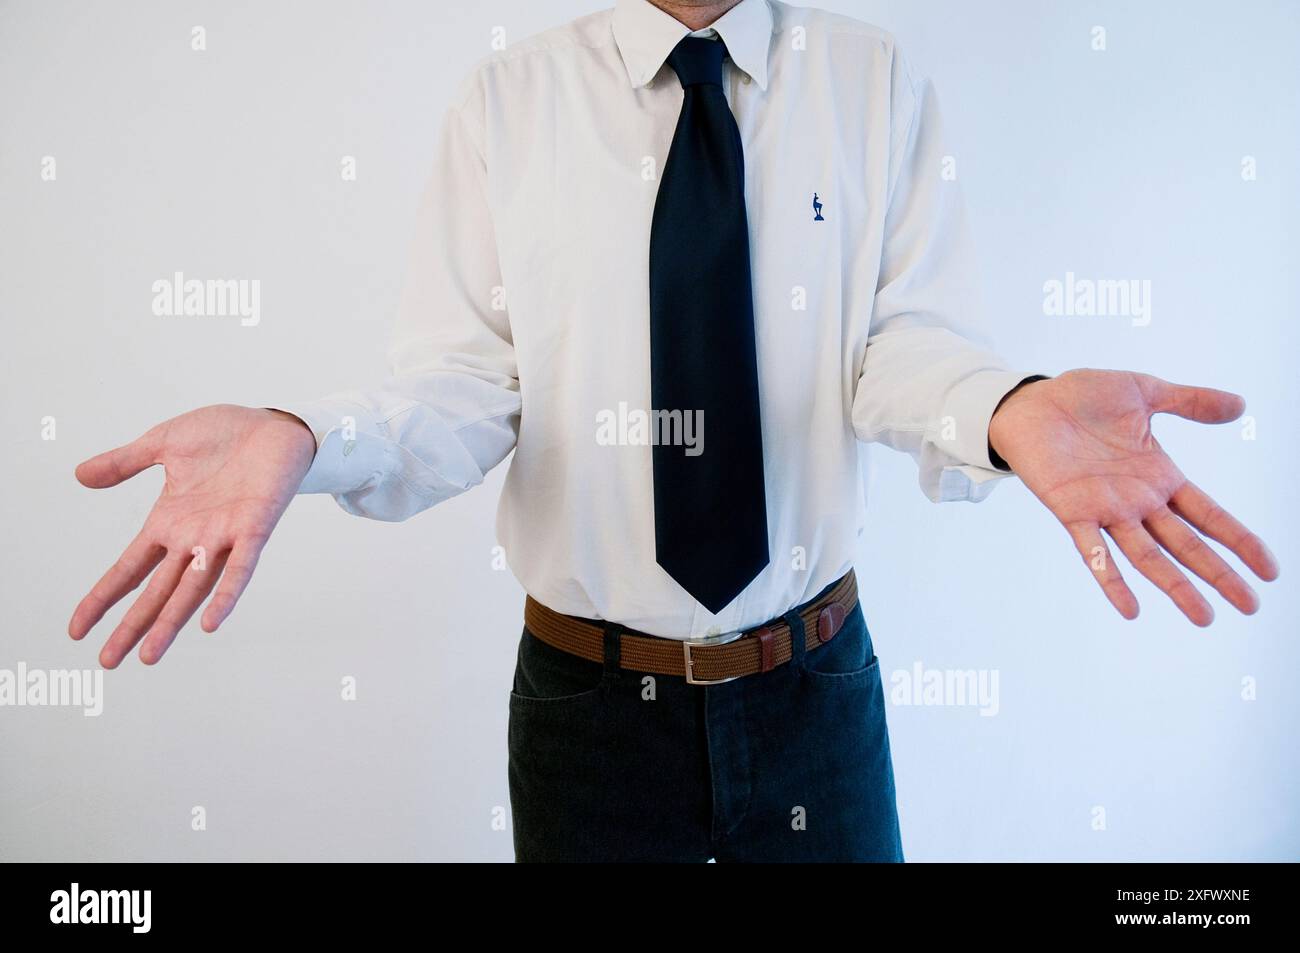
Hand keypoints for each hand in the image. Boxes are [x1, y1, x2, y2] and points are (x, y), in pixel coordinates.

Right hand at [69, 405, 316, 665]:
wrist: (273, 424)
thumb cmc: (224, 434)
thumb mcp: (162, 445)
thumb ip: (124, 463)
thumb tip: (79, 476)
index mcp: (169, 522)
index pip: (129, 568)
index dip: (104, 597)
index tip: (77, 629)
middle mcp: (194, 538)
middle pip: (157, 592)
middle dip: (133, 626)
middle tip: (108, 662)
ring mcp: (224, 536)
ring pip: (193, 589)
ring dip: (171, 622)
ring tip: (148, 656)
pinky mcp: (255, 527)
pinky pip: (240, 568)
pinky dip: (225, 595)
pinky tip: (209, 623)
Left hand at [988, 370, 1277, 625]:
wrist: (1029, 400)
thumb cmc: (1083, 397)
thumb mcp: (1145, 392)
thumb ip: (1190, 402)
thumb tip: (1242, 406)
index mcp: (1160, 476)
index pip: (1209, 515)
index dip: (1239, 541)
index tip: (1270, 570)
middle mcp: (1138, 501)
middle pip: (1187, 545)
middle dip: (1219, 574)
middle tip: (1251, 606)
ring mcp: (1107, 509)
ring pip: (1149, 557)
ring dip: (1176, 586)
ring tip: (1204, 618)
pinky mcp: (1072, 511)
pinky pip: (1094, 552)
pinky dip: (1111, 579)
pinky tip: (1131, 610)